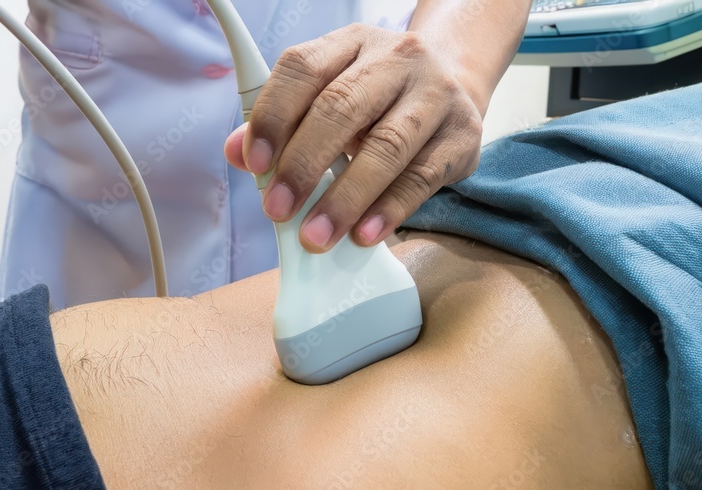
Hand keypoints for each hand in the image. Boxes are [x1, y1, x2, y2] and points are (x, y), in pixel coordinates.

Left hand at [224, 23, 483, 252]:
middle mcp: (397, 60)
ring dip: (346, 198)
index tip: (254, 163)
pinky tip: (364, 233)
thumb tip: (238, 154)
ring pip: (386, 147)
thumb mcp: (332, 92)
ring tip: (317, 235)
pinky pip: (422, 178)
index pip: (303, 68)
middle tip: (278, 209)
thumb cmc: (381, 98)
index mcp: (352, 42)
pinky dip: (389, 210)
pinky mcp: (462, 137)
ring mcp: (436, 95)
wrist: (456, 86)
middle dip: (304, 164)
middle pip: (342, 108)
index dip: (274, 116)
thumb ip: (285, 121)